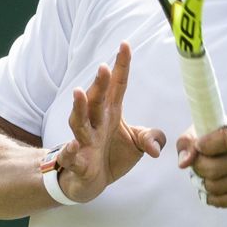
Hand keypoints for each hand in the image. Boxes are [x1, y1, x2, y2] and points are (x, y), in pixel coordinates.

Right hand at [50, 42, 166, 202]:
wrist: (90, 182)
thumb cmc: (112, 155)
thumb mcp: (137, 145)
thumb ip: (151, 139)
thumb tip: (157, 148)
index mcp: (111, 113)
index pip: (118, 86)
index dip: (121, 66)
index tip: (125, 44)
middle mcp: (96, 123)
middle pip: (97, 100)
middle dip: (99, 84)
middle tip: (104, 67)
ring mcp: (85, 141)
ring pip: (79, 121)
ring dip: (79, 107)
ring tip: (79, 93)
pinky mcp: (78, 162)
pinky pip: (71, 156)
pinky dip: (69, 152)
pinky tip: (72, 146)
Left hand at [176, 116, 226, 206]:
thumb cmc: (222, 144)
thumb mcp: (206, 132)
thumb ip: (189, 140)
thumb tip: (184, 162)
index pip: (226, 138)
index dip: (206, 145)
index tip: (198, 146)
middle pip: (215, 168)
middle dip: (198, 168)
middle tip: (196, 165)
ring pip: (215, 186)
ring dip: (202, 183)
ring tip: (203, 176)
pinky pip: (220, 201)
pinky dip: (209, 196)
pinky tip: (210, 188)